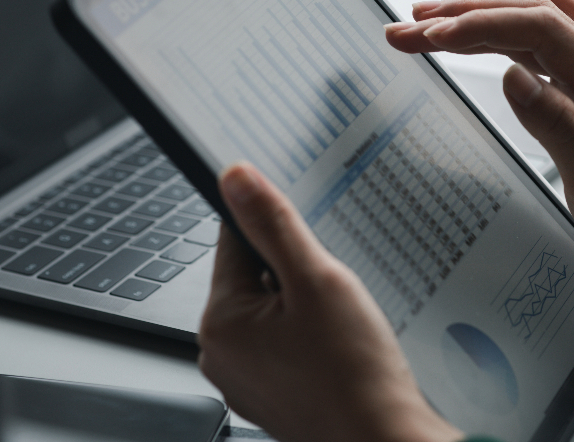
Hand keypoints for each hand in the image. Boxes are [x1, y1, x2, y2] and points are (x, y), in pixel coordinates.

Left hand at [198, 162, 461, 441]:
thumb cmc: (353, 375)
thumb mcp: (317, 280)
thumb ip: (273, 224)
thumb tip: (235, 178)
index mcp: (220, 320)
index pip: (234, 241)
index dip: (274, 228)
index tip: (305, 231)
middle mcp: (221, 353)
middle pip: (254, 277)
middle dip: (295, 272)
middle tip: (333, 289)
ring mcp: (247, 378)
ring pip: (274, 312)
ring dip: (306, 305)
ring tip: (341, 325)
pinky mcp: (273, 394)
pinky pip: (287, 345)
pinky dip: (312, 339)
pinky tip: (340, 349)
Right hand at [384, 0, 573, 295]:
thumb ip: (557, 124)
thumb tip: (512, 75)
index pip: (543, 30)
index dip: (484, 25)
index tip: (433, 37)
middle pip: (534, 15)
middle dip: (465, 14)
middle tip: (406, 26)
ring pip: (537, 22)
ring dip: (479, 14)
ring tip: (423, 19)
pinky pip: (547, 37)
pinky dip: (511, 19)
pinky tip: (491, 6)